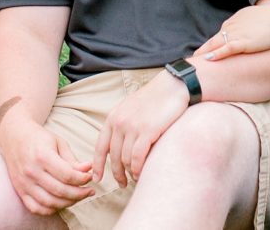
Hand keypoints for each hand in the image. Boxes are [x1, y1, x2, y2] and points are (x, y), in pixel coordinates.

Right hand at [0, 114, 94, 214]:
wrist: (14, 137)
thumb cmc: (39, 138)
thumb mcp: (58, 142)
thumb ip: (72, 159)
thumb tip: (88, 170)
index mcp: (42, 156)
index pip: (67, 175)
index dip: (82, 179)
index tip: (90, 177)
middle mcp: (32, 171)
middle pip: (60, 191)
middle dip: (79, 193)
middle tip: (90, 191)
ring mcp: (24, 183)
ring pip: (49, 202)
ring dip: (68, 203)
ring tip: (79, 197)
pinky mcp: (20, 190)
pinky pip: (36, 208)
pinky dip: (51, 209)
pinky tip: (62, 203)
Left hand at [92, 71, 188, 187]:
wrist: (172, 86)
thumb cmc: (154, 99)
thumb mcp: (130, 108)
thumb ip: (122, 124)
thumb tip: (118, 146)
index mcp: (113, 118)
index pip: (100, 147)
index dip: (97, 165)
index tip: (97, 178)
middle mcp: (119, 123)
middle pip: (113, 157)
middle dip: (117, 173)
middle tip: (122, 184)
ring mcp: (132, 127)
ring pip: (125, 159)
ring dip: (130, 172)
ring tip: (136, 178)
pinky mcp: (147, 131)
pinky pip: (137, 157)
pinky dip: (138, 169)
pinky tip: (141, 174)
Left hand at [194, 4, 269, 60]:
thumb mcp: (258, 19)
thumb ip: (250, 25)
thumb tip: (249, 33)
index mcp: (236, 21)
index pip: (220, 34)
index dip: (212, 44)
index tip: (204, 51)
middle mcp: (233, 26)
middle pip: (214, 39)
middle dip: (203, 49)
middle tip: (192, 58)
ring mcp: (237, 34)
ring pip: (216, 44)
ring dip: (204, 53)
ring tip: (194, 61)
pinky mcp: (243, 42)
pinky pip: (226, 49)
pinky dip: (216, 54)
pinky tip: (207, 59)